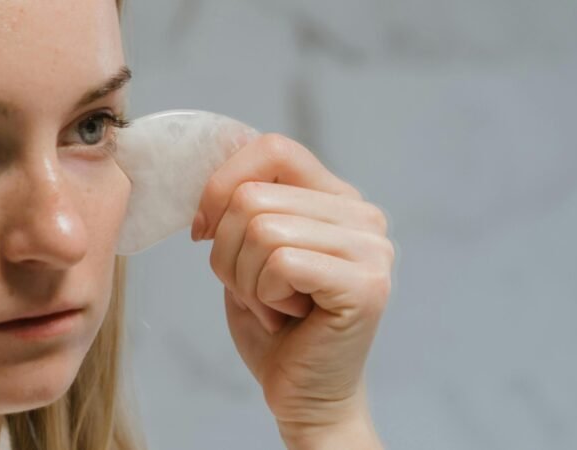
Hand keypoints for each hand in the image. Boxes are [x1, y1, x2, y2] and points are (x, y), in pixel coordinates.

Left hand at [190, 133, 393, 447]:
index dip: (222, 184)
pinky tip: (289, 318)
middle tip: (256, 293)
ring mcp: (371, 248)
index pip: (272, 148)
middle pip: (253, 196)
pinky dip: (264, 296)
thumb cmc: (274, 327)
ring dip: (246, 281)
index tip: (204, 230)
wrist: (303, 396)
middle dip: (228, 253)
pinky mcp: (366, 284)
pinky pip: (280, 261)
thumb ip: (243, 205)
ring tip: (274, 307)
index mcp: (337, 198)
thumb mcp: (247, 252)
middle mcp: (363, 215)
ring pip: (262, 230)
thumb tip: (212, 173)